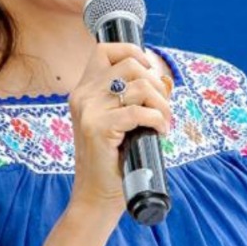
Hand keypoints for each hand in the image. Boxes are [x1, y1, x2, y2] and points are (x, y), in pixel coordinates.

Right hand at [66, 43, 171, 221]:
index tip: (150, 72)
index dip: (132, 52)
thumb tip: (162, 80)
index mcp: (84, 90)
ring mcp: (88, 110)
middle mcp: (83, 95)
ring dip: (162, 104)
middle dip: (156, 84)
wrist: (96, 195)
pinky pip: (139, 111)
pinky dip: (158, 120)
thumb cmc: (113, 159)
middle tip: (163, 108)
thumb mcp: (118, 121)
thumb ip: (129, 98)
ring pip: (140, 87)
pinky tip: (160, 132)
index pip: (105, 50)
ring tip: (164, 122)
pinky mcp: (98, 127)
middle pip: (130, 65)